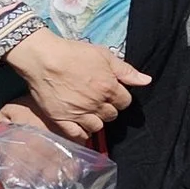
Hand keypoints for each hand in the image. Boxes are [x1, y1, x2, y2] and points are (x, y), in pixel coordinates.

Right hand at [6, 26, 149, 140]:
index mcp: (108, 88)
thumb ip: (126, 70)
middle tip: (98, 100)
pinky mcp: (61, 119)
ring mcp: (78, 114)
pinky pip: (77, 135)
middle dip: (108, 108)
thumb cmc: (73, 53)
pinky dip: (82, 134)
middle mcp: (96, 104)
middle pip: (111, 115)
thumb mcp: (103, 55)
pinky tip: (81, 127)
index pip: (125, 102)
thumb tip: (147, 81)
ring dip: (96, 121)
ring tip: (89, 112)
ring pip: (97, 127)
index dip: (120, 97)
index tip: (112, 92)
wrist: (42, 58)